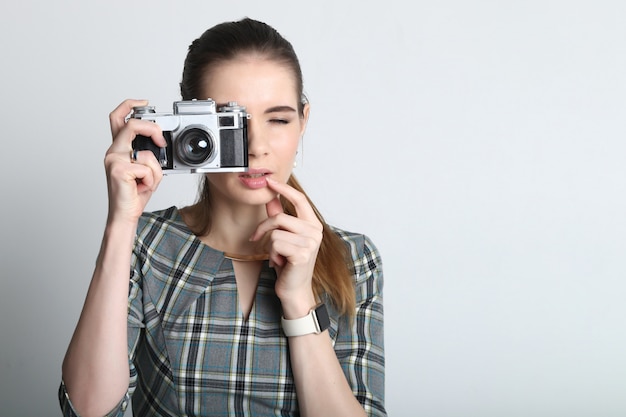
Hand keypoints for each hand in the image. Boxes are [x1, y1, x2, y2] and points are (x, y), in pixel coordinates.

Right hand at [105, 99, 166, 223]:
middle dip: (151, 128)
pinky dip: (151, 180)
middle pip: (131, 125)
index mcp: (118, 148)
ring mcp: (114, 160)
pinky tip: (141, 188)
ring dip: (154, 171)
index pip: (118, 118)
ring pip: (146, 153)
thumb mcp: (147, 169)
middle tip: (160, 141)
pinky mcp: (118, 170)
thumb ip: (149, 154)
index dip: (129, 105)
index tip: (144, 102)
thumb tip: (159, 144)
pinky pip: (146, 168)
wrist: (125, 214)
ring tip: (146, 181)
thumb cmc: (135, 193)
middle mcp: (113, 151)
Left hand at [250, 177, 321, 314]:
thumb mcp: (284, 238)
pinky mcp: (302, 254)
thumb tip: (271, 199)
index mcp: (313, 225)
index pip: (300, 199)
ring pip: (275, 233)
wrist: (295, 290)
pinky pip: (275, 244)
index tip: (270, 181)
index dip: (284, 189)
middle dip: (264, 228)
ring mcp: (310, 243)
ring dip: (269, 247)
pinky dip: (271, 255)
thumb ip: (279, 217)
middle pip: (280, 218)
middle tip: (257, 238)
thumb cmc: (290, 264)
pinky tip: (279, 263)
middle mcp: (315, 232)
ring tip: (277, 256)